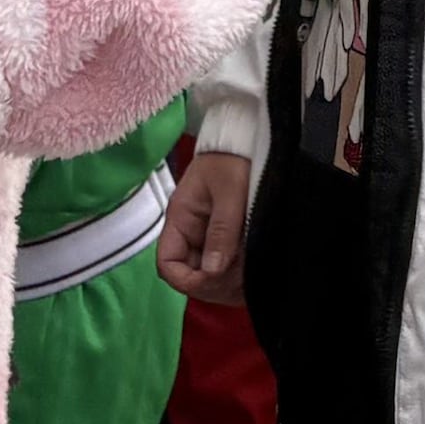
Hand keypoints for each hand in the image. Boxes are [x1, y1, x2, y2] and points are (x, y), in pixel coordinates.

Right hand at [159, 148, 251, 300]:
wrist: (250, 139)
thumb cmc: (233, 159)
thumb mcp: (229, 191)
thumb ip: (221, 230)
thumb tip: (212, 271)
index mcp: (181, 220)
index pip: (168, 264)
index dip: (187, 280)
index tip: (215, 279)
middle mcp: (191, 235)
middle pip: (191, 277)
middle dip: (215, 284)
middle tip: (243, 276)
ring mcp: (208, 240)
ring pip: (211, 278)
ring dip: (229, 282)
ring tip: (253, 272)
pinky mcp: (227, 242)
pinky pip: (227, 269)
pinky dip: (240, 275)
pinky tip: (256, 269)